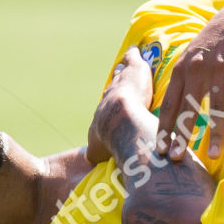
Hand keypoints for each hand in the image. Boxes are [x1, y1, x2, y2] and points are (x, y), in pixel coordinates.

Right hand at [86, 47, 155, 164]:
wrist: (120, 123)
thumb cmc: (114, 142)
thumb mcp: (99, 154)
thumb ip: (96, 158)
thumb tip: (88, 172)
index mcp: (101, 117)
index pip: (105, 110)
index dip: (108, 107)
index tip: (110, 105)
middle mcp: (108, 98)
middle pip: (110, 90)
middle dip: (113, 86)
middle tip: (116, 80)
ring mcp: (120, 83)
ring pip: (120, 75)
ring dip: (122, 70)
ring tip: (124, 65)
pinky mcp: (134, 70)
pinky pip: (131, 59)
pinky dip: (133, 56)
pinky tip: (135, 51)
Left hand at [155, 4, 223, 160]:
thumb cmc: (210, 45)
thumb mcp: (188, 58)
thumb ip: (179, 81)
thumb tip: (166, 110)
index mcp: (182, 70)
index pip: (169, 104)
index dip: (164, 127)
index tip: (159, 149)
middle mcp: (198, 71)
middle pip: (188, 109)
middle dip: (182, 135)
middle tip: (177, 158)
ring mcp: (220, 71)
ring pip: (216, 107)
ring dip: (216, 133)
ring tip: (214, 155)